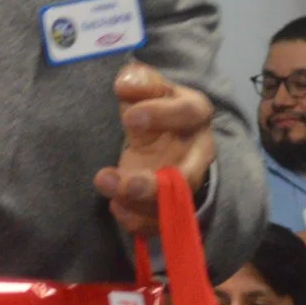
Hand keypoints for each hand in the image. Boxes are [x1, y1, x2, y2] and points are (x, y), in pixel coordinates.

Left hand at [94, 62, 217, 238]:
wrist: (162, 136)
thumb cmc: (153, 106)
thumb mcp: (147, 88)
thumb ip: (138, 82)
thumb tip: (126, 83)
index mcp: (195, 114)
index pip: (188, 113)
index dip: (161, 115)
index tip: (128, 117)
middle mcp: (198, 153)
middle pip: (188, 175)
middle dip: (157, 184)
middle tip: (127, 182)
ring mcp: (186, 184)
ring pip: (171, 205)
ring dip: (138, 203)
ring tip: (107, 186)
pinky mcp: (169, 206)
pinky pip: (157, 222)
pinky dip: (136, 220)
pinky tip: (116, 207)